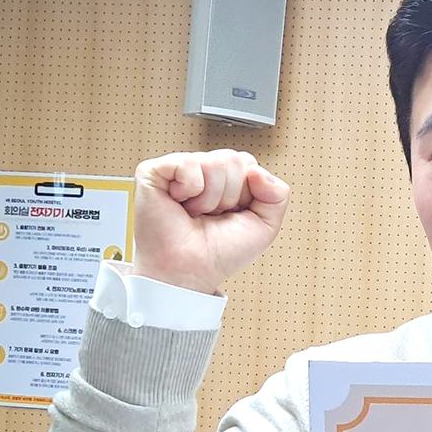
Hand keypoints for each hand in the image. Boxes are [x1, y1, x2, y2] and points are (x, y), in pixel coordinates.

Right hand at [132, 149, 289, 293]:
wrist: (191, 272)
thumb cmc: (220, 253)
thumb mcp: (265, 226)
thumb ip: (277, 195)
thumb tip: (258, 171)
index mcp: (226, 180)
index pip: (249, 163)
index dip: (247, 193)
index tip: (232, 214)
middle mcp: (203, 171)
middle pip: (234, 159)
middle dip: (230, 195)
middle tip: (211, 215)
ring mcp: (178, 169)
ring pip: (215, 163)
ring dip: (210, 198)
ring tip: (195, 213)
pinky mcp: (154, 171)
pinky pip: (187, 163)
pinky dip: (190, 189)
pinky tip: (180, 203)